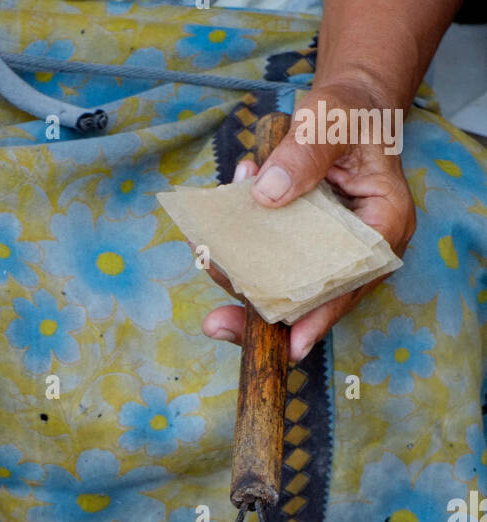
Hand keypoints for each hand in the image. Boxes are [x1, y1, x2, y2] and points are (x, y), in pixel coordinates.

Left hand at [202, 82, 415, 361]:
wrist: (343, 106)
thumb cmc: (348, 110)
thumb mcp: (332, 117)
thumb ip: (304, 150)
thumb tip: (267, 193)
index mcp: (383, 225)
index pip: (351, 281)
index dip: (319, 316)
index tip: (290, 346)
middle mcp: (358, 249)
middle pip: (311, 296)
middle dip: (262, 311)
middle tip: (217, 324)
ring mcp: (327, 252)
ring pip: (284, 283)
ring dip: (242, 274)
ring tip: (207, 252)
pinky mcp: (301, 247)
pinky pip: (269, 262)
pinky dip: (240, 252)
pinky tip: (212, 234)